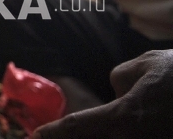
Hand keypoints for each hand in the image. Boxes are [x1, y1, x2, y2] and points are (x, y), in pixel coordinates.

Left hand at [33, 50, 172, 138]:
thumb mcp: (143, 66)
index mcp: (125, 116)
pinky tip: (106, 130)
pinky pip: (133, 135)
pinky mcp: (161, 138)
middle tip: (48, 138)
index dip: (55, 132)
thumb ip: (120, 79)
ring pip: (113, 137)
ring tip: (74, 133)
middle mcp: (134, 137)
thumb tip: (116, 93)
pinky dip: (115, 132)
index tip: (38, 134)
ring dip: (98, 134)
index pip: (79, 126)